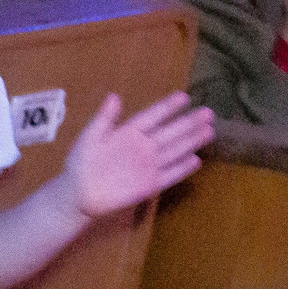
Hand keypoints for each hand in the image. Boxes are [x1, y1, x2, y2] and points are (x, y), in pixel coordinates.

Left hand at [62, 90, 214, 218]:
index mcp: (129, 132)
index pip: (152, 116)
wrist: (78, 192)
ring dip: (191, 142)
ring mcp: (148, 166)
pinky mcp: (149, 185)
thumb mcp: (90, 137)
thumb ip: (104, 119)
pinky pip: (168, 175)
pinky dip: (181, 169)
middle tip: (208, 112)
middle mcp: (143, 147)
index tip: (184, 97)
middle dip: (189, 123)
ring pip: (174, 152)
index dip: (167, 107)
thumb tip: (114, 95)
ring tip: (209, 131)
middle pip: (170, 133)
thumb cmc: (81, 162)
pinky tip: (196, 161)